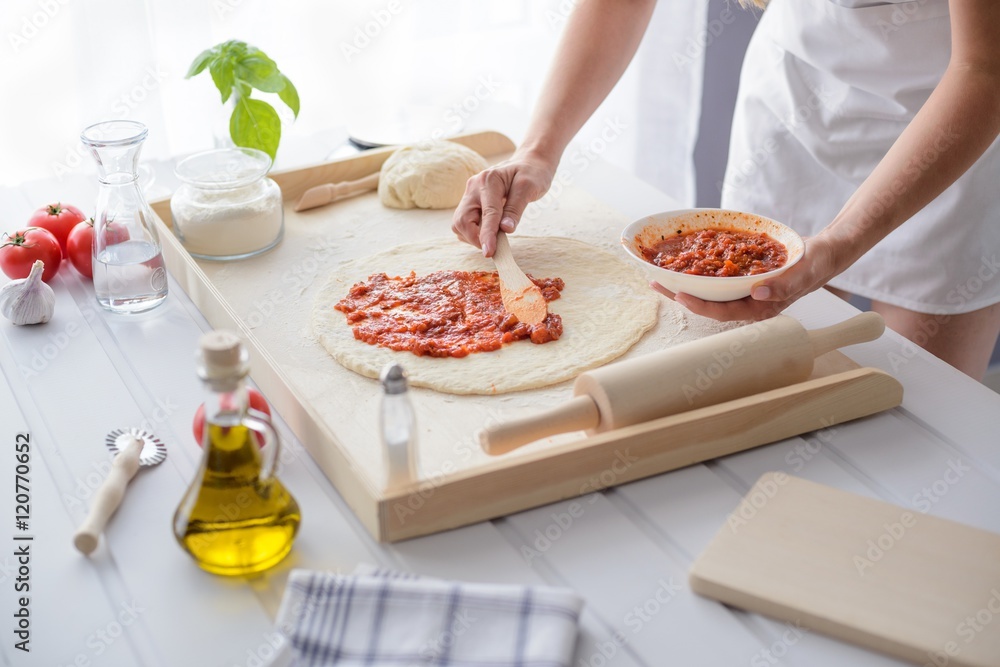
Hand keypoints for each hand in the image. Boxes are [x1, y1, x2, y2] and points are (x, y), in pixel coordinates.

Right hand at [451, 151, 555, 256]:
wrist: (529, 163)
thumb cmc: (532, 173)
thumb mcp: (529, 188)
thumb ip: (516, 208)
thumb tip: (506, 229)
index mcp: (489, 180)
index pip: (487, 214)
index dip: (487, 235)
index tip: (489, 253)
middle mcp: (474, 187)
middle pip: (462, 220)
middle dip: (475, 238)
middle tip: (493, 249)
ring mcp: (470, 194)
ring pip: (460, 223)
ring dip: (473, 236)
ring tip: (494, 239)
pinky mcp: (471, 202)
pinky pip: (464, 222)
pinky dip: (474, 232)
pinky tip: (490, 232)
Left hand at [651, 236, 841, 320]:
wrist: (824, 253)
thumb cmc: (817, 264)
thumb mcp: (805, 272)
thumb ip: (784, 285)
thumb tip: (758, 293)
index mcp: (760, 308)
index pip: (723, 312)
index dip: (699, 305)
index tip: (679, 293)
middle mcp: (748, 302)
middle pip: (708, 303)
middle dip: (681, 295)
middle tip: (656, 283)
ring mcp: (743, 291)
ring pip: (708, 291)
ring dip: (684, 283)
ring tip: (659, 275)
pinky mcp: (742, 278)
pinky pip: (716, 277)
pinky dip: (699, 270)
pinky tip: (682, 262)